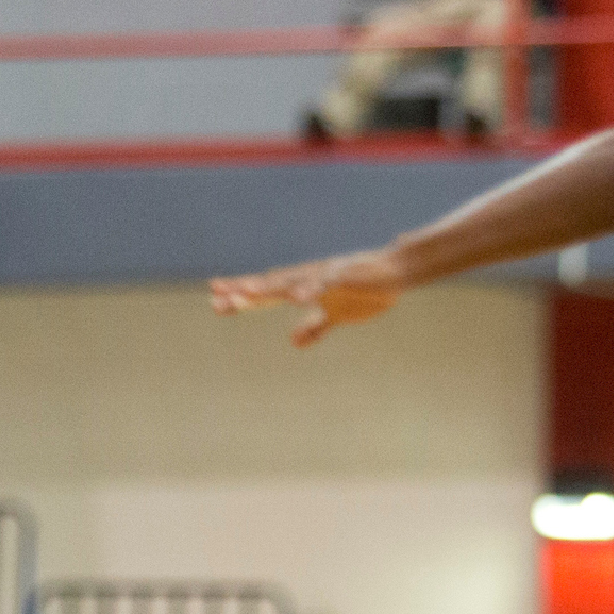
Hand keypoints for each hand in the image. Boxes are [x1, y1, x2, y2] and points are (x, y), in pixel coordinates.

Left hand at [208, 248, 407, 346]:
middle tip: (216, 299)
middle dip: (243, 293)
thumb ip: (315, 327)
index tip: (215, 302)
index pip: (266, 294)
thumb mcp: (337, 315)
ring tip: (244, 294)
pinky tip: (297, 296)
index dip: (242, 298)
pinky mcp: (346, 276)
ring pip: (290, 282)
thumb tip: (293, 342)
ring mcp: (325, 275)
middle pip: (269, 286)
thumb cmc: (367, 290)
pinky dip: (311, 288)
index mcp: (304, 287)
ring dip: (267, 288)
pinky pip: (325, 282)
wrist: (399, 272)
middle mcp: (308, 278)